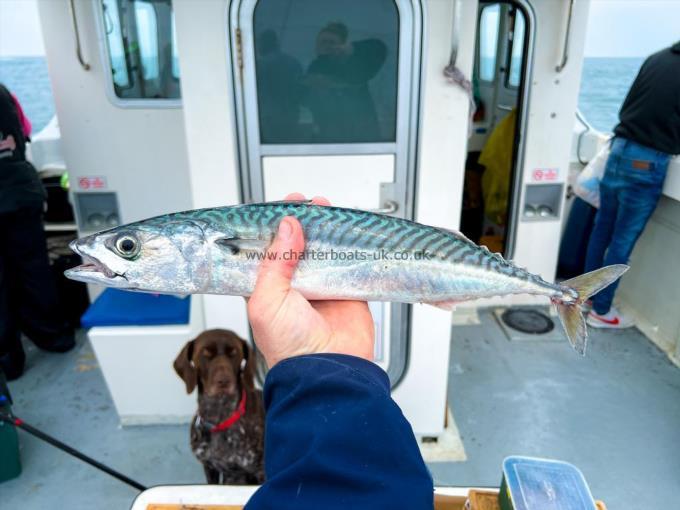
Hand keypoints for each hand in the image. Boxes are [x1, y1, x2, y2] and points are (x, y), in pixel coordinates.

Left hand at [247, 193, 374, 367]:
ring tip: (325, 211)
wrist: (328, 369)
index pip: (265, 251)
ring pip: (322, 250)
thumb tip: (287, 227)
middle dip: (300, 223)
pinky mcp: (347, 290)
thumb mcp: (267, 300)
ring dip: (324, 230)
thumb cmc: (289, 346)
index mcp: (266, 289)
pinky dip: (348, 246)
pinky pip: (348, 262)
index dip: (270, 229)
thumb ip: (275, 261)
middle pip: (296, 245)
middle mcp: (293, 286)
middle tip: (304, 205)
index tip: (276, 210)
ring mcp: (321, 287)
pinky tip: (346, 230)